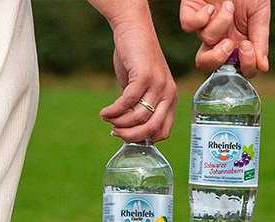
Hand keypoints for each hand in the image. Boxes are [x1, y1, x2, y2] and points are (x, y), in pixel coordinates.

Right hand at [89, 0, 176, 141]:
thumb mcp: (142, 86)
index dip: (144, 138)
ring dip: (119, 122)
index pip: (164, 131)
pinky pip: (128, 102)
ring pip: (139, 117)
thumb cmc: (136, 59)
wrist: (134, 29)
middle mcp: (168, 93)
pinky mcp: (145, 76)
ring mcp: (158, 85)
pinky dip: (114, 111)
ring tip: (107, 119)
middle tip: (115, 132)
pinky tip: (104, 112)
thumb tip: (127, 128)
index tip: (127, 135)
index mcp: (170, 98)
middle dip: (130, 135)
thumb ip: (139, 105)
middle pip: (151, 128)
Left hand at [180, 0, 269, 77]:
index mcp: (238, 42)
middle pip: (207, 65)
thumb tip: (263, 67)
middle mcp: (219, 37)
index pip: (237, 69)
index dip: (242, 66)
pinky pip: (189, 27)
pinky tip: (211, 7)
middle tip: (230, 43)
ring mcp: (204, 25)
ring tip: (229, 6)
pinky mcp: (190, 12)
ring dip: (221, 24)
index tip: (247, 47)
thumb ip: (261, 40)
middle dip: (217, 59)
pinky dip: (201, 18)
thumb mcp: (260, 15)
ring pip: (205, 41)